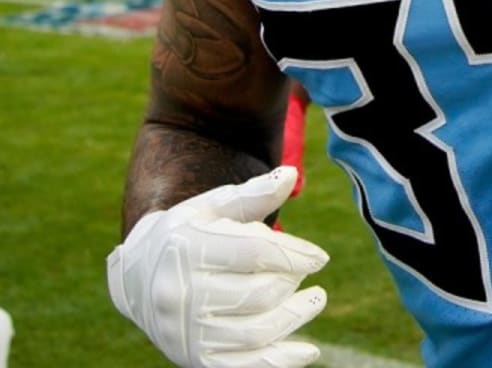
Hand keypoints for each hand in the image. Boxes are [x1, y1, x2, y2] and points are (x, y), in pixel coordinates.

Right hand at [107, 166, 328, 367]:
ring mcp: (186, 333)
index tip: (320, 257)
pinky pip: (243, 366)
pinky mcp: (193, 359)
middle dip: (292, 283)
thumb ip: (253, 194)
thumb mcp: (214, 206)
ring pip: (256, 332)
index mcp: (188, 250)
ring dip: (294, 317)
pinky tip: (307, 351)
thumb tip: (292, 176)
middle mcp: (182, 295)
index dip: (295, 255)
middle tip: (305, 274)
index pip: (254, 254)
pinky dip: (279, 361)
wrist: (138, 276)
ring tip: (315, 300)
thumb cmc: (187, 232)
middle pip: (259, 294)